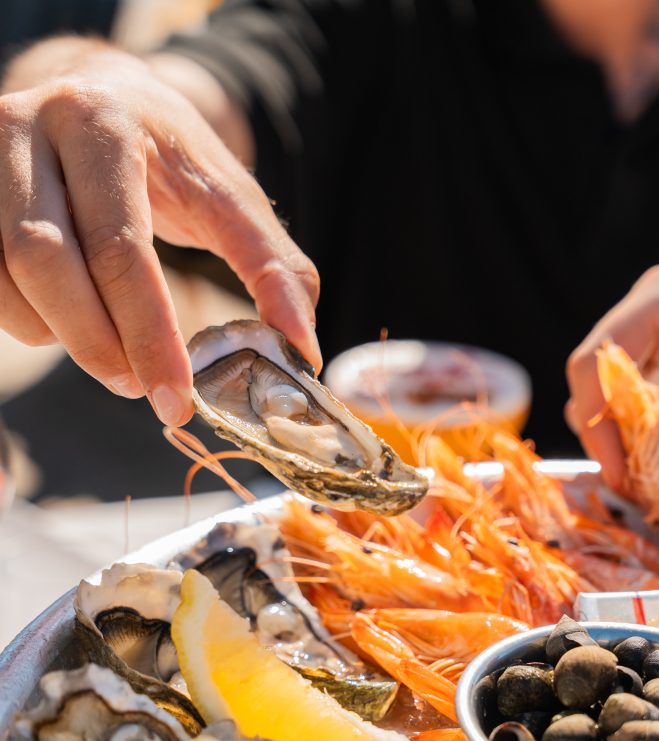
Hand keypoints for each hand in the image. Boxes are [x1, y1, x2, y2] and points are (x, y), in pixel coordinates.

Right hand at [0, 45, 320, 423]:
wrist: (99, 97)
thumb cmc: (169, 158)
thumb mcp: (229, 194)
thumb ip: (272, 265)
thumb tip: (302, 345)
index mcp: (105, 123)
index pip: (119, 249)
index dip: (148, 335)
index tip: (176, 399)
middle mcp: (31, 127)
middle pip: (46, 262)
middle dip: (99, 343)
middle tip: (144, 390)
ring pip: (6, 274)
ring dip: (60, 335)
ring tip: (113, 358)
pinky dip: (26, 320)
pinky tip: (68, 327)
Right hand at [566, 237, 658, 501]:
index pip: (597, 361)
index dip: (596, 419)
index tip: (620, 471)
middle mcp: (651, 320)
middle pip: (596, 386)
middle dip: (611, 439)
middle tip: (646, 486)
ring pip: (615, 403)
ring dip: (630, 445)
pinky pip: (645, 411)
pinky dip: (652, 442)